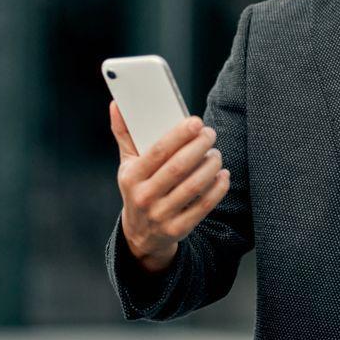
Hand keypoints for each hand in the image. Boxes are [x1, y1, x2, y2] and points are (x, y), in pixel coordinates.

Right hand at [111, 101, 229, 273]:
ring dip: (210, 166)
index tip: (196, 121)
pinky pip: (203, 205)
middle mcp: (144, 197)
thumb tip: (117, 104)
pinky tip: (222, 175)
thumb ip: (124, 135)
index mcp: (131, 177)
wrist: (140, 235)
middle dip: (199, 147)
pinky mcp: (177, 229)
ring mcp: (161, 215)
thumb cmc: (137, 189)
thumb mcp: (127, 165)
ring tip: (216, 154)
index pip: (157, 152)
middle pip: (178, 167)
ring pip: (194, 186)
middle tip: (210, 133)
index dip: (179, 135)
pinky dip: (217, 188)